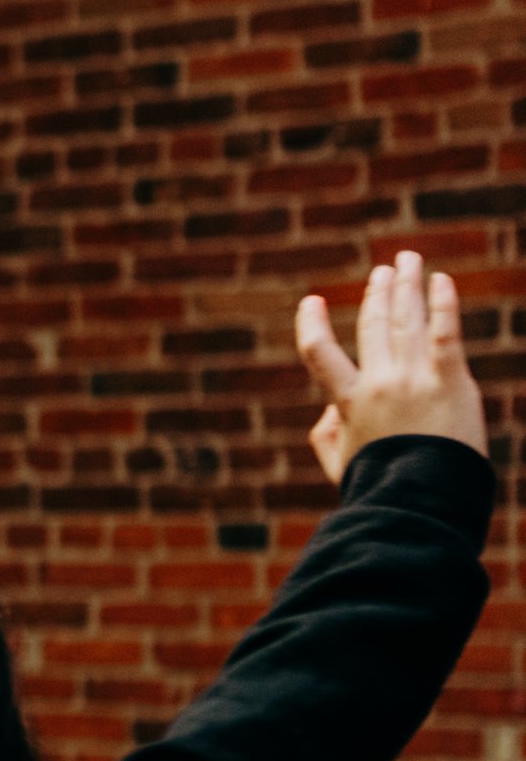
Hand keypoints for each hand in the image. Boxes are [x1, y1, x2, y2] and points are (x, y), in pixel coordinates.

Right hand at [294, 251, 487, 483]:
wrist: (423, 500)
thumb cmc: (381, 487)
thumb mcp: (340, 464)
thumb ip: (325, 436)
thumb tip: (326, 412)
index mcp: (348, 402)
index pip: (319, 353)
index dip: (311, 324)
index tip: (310, 302)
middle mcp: (379, 383)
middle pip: (374, 325)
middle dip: (378, 293)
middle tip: (383, 271)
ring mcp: (414, 379)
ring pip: (406, 321)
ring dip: (407, 286)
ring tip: (408, 261)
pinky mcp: (449, 382)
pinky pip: (446, 334)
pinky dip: (443, 304)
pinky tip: (441, 281)